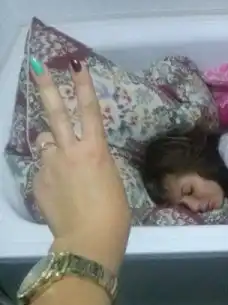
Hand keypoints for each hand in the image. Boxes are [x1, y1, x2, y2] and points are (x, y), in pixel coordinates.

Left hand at [31, 58, 130, 271]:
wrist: (89, 240)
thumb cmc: (114, 214)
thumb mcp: (112, 180)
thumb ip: (94, 162)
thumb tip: (80, 157)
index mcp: (96, 151)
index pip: (89, 110)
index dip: (83, 85)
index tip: (76, 63)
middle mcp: (69, 152)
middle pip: (55, 113)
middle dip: (46, 87)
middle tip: (36, 66)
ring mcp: (50, 166)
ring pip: (45, 144)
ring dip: (52, 147)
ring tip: (63, 165)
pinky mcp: (37, 183)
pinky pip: (43, 170)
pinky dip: (51, 175)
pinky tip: (61, 194)